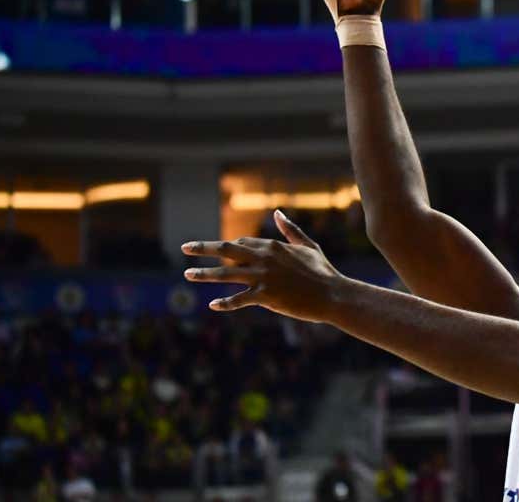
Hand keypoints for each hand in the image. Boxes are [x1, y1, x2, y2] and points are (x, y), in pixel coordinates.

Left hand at [182, 210, 348, 322]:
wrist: (334, 295)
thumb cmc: (323, 271)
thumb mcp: (308, 245)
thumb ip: (290, 230)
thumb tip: (277, 212)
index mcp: (272, 246)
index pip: (241, 243)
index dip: (227, 248)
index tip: (216, 252)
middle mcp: (264, 259)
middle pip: (226, 251)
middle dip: (203, 249)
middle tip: (185, 248)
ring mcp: (263, 278)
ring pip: (226, 274)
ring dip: (205, 274)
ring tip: (188, 275)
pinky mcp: (266, 297)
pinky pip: (239, 299)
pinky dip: (225, 303)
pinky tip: (213, 304)